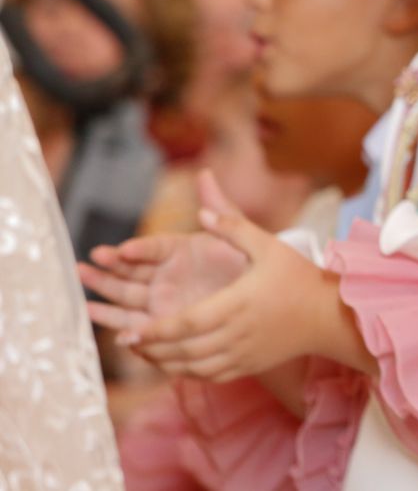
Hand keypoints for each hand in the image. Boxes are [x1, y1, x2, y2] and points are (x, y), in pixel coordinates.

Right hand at [79, 172, 249, 336]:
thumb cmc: (249, 262)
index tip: (122, 251)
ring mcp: (161, 299)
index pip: (153, 248)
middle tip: (83, 265)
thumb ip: (219, 209)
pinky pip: (134, 323)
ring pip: (125, 295)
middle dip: (106, 268)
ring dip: (101, 290)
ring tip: (77, 284)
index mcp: (178, 251)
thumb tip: (206, 173)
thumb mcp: (236, 234)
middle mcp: (164, 274)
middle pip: (130, 271)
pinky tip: (93, 315)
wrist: (263, 297)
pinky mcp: (161, 323)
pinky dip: (115, 320)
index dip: (138, 249)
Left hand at [119, 174, 367, 381]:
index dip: (154, 331)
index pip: (185, 324)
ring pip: (192, 367)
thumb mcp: (268, 245)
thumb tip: (201, 213)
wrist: (328, 316)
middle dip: (151, 348)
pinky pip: (209, 375)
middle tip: (126, 341)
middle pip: (183, 350)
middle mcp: (236, 334)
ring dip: (164, 362)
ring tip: (144, 352)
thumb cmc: (297, 277)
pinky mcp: (248, 366)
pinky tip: (174, 362)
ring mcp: (242, 354)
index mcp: (236, 304)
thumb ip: (233, 227)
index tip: (130, 332)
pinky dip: (186, 372)